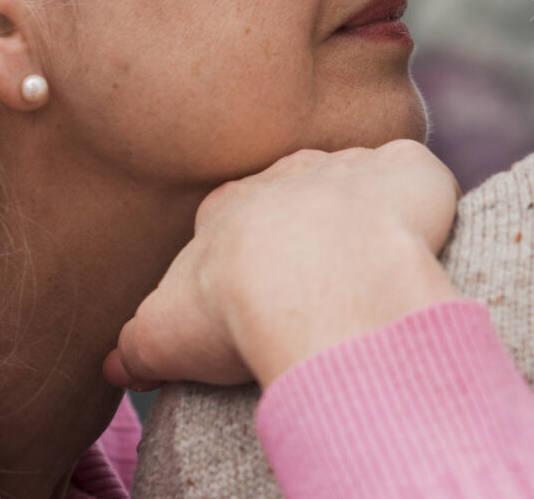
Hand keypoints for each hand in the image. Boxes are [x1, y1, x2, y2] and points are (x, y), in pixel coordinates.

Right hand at [104, 139, 461, 391]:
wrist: (310, 278)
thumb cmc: (231, 305)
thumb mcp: (160, 335)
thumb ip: (135, 346)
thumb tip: (115, 365)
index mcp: (227, 207)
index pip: (231, 223)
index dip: (242, 262)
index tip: (252, 300)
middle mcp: (286, 175)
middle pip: (294, 198)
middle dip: (303, 233)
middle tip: (315, 292)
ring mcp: (349, 168)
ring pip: (354, 183)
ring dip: (362, 217)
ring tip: (369, 273)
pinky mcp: (408, 172)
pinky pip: (415, 175)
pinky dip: (419, 198)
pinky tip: (418, 236)